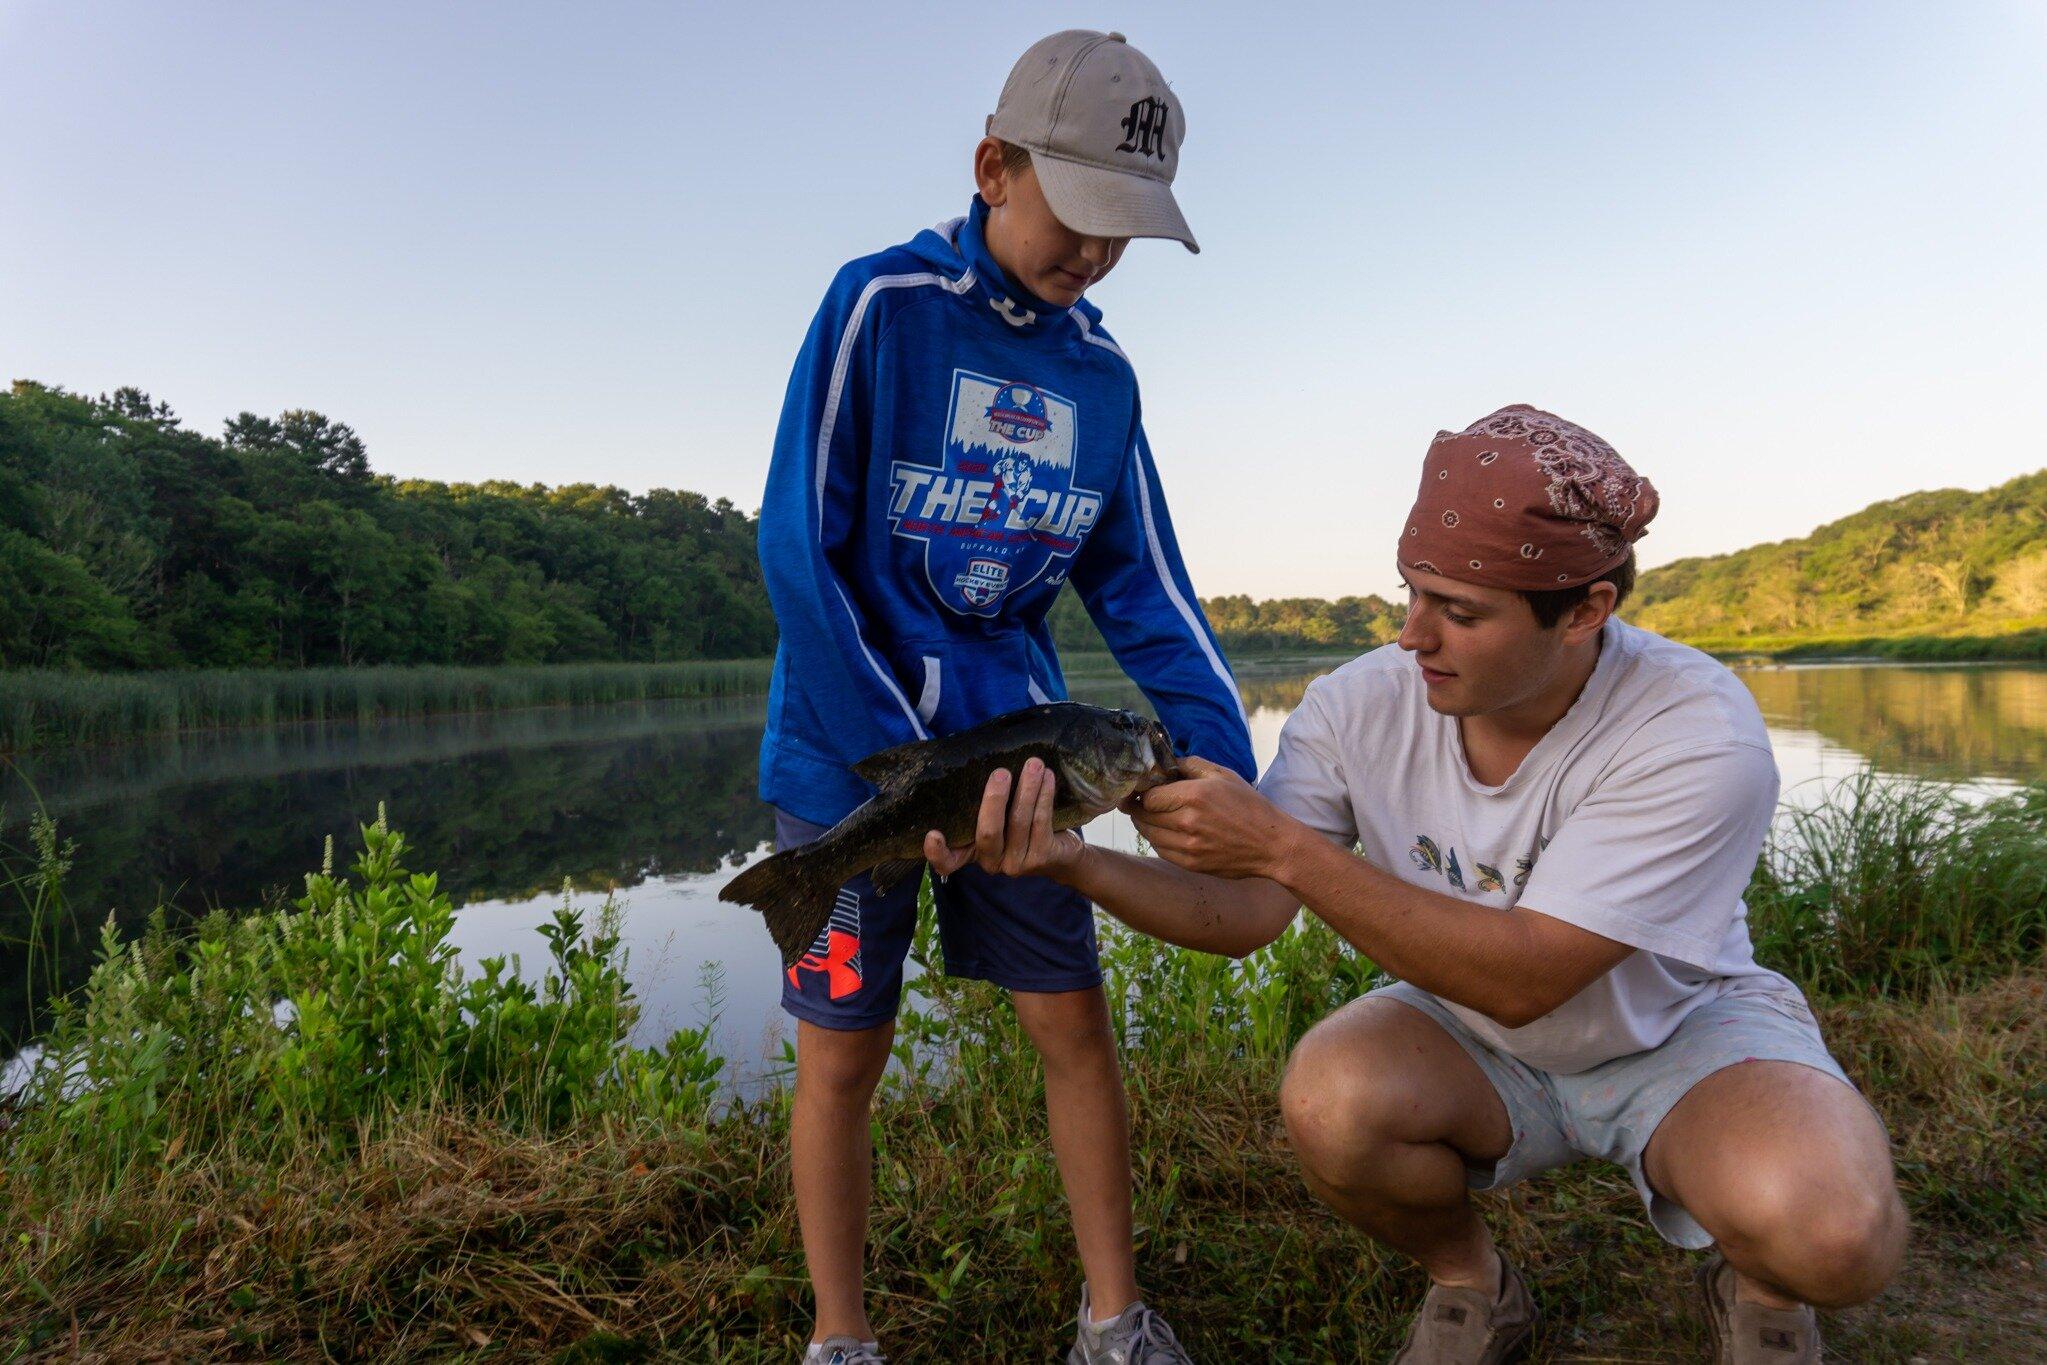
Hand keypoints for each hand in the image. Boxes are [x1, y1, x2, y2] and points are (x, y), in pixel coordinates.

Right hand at [923, 757, 1086, 881]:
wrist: (1061, 854)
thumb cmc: (1021, 826)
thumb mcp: (999, 819)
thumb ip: (984, 802)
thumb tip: (979, 758)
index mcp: (973, 851)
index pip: (948, 862)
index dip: (937, 852)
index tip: (933, 834)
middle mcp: (992, 862)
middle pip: (988, 833)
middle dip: (994, 799)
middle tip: (1001, 772)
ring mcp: (1016, 863)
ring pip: (1018, 821)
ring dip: (1027, 788)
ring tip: (1034, 764)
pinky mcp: (1042, 858)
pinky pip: (1041, 822)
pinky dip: (1044, 796)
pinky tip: (1048, 778)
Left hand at [1128, 755, 1301, 880]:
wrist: (1271, 845)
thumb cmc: (1249, 806)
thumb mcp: (1224, 775)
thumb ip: (1191, 765)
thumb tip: (1165, 764)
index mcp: (1195, 796)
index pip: (1148, 796)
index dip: (1140, 792)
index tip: (1138, 789)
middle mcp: (1187, 822)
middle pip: (1143, 816)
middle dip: (1137, 808)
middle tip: (1135, 801)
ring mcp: (1188, 846)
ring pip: (1148, 834)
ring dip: (1145, 824)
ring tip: (1150, 815)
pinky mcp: (1190, 864)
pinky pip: (1160, 850)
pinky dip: (1157, 840)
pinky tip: (1166, 831)